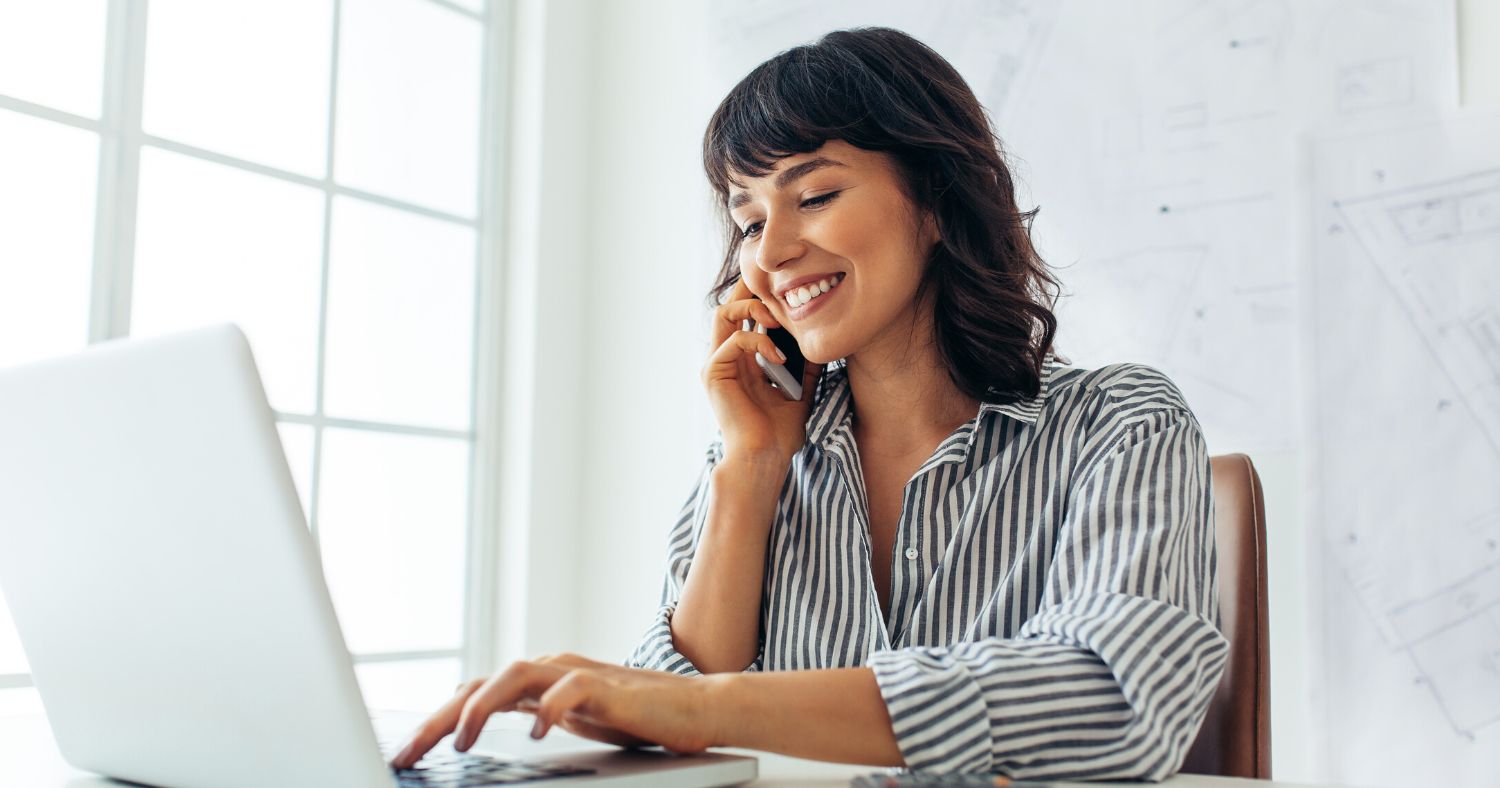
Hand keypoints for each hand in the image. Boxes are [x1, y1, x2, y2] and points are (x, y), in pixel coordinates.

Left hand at [388, 653, 721, 768]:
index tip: (403, 753)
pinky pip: (571, 690)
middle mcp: (550, 669)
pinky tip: (538, 732)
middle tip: (407, 754)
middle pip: (480, 684)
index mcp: (536, 680)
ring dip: (483, 707)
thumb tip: (480, 731)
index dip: (433, 721)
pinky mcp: (610, 687)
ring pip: (516, 676)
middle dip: (438, 719)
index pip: (472, 693)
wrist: (694, 707)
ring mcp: (578, 674)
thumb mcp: (570, 719)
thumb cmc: (634, 716)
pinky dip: (550, 709)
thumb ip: (533, 714)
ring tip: (460, 740)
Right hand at [702, 277, 823, 462]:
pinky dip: (759, 342)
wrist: (765, 457)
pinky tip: (778, 356)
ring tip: (778, 319)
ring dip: (752, 308)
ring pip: (723, 313)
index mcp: (743, 360)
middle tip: (778, 286)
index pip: (745, 314)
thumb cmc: (780, 432)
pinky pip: (734, 340)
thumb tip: (820, 338)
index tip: (787, 288)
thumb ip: (804, 363)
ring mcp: (717, 364)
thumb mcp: (800, 388)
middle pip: (729, 305)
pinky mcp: (713, 372)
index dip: (761, 296)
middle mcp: (726, 357)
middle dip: (751, 288)